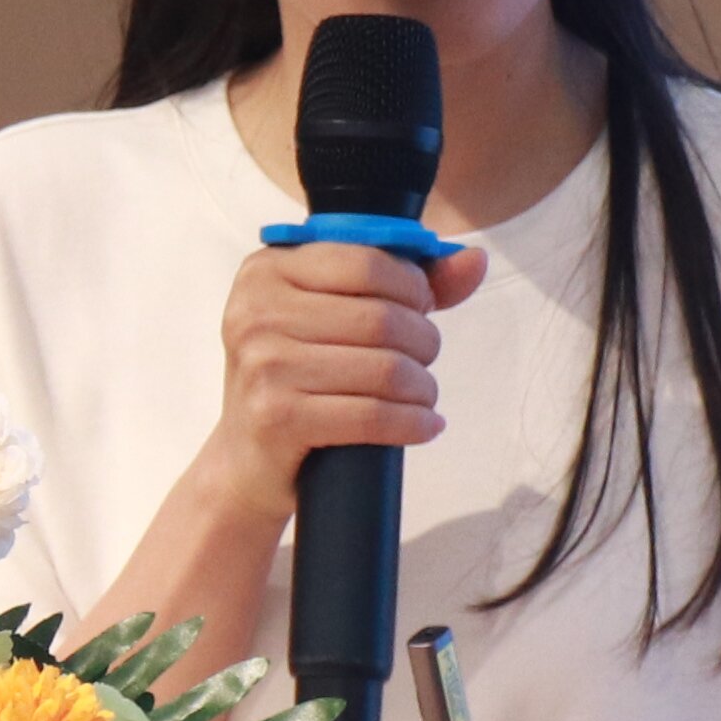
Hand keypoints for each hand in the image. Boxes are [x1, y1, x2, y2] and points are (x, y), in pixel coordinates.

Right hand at [193, 234, 491, 524]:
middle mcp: (257, 312)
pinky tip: (425, 425)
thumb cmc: (296, 377)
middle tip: (424, 359)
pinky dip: (412, 423)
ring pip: (384, 368)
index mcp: (266, 270)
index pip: (366, 261)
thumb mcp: (332, 315)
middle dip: (423, 341)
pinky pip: (372, 415)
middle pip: (381, 317)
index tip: (421, 309)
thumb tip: (474, 260)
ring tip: (422, 395)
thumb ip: (402, 282)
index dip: (412, 287)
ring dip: (422, 387)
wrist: (246, 459)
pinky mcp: (277, 417)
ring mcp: (264, 365)